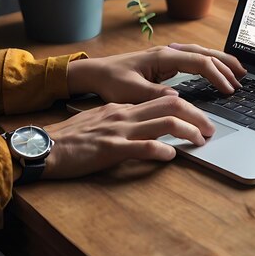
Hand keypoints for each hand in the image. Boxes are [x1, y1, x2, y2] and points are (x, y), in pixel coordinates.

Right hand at [42, 95, 214, 178]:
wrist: (43, 146)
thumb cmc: (70, 138)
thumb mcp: (100, 121)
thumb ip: (123, 120)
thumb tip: (146, 126)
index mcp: (123, 107)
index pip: (163, 99)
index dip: (187, 107)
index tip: (200, 117)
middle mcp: (125, 114)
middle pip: (171, 104)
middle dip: (197, 115)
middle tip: (211, 128)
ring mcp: (119, 130)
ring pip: (164, 123)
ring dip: (188, 131)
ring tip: (201, 141)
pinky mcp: (111, 149)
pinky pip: (144, 147)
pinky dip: (162, 151)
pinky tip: (171, 156)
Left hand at [67, 43, 246, 103]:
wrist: (97, 72)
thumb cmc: (112, 80)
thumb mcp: (131, 92)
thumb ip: (154, 94)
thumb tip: (178, 98)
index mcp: (164, 57)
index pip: (199, 63)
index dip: (217, 76)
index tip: (229, 90)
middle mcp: (169, 52)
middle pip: (206, 53)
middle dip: (226, 64)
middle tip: (243, 77)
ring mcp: (169, 55)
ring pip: (202, 53)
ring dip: (221, 62)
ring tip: (238, 72)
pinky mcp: (167, 61)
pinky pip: (195, 59)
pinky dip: (210, 64)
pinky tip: (216, 71)